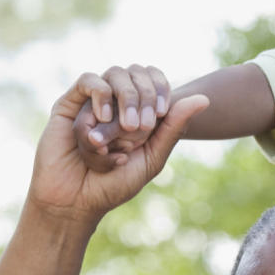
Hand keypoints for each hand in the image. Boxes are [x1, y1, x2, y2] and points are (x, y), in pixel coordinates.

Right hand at [30, 70, 208, 220]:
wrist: (77, 202)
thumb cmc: (114, 185)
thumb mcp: (151, 158)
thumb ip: (173, 128)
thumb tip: (205, 98)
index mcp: (137, 111)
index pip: (154, 78)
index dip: (161, 87)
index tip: (162, 112)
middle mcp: (116, 102)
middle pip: (137, 73)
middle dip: (144, 96)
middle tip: (140, 127)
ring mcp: (93, 101)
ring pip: (115, 74)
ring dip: (125, 98)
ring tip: (125, 129)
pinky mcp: (69, 104)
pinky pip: (89, 81)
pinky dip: (100, 95)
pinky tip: (103, 120)